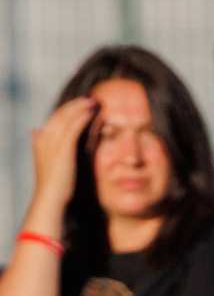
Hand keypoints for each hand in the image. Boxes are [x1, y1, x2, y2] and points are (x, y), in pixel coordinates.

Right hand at [27, 97, 95, 222]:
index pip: (55, 118)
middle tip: (91, 97)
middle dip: (76, 104)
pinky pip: (73, 126)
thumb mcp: (48, 162)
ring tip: (94, 100)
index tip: (82, 103)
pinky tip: (93, 111)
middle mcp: (44, 138)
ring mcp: (52, 142)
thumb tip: (35, 130)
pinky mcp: (62, 148)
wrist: (50, 198)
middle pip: (60, 114)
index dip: (68, 109)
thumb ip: (43, 145)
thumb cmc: (54, 185)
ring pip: (67, 117)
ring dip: (81, 106)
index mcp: (40, 140)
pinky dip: (83, 116)